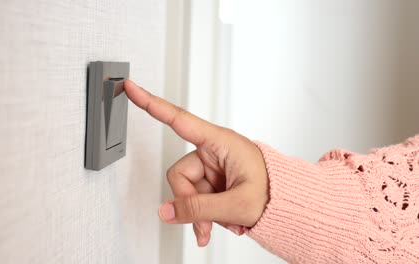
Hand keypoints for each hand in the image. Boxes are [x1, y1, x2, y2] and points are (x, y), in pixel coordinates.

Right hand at [124, 80, 268, 246]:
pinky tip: (213, 225)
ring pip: (186, 190)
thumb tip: (166, 212)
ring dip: (199, 213)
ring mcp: (211, 168)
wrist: (288, 204)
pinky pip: (194, 198)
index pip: (180, 120)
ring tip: (219, 224)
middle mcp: (213, 152)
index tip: (131, 88)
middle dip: (190, 202)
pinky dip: (202, 215)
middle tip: (206, 223)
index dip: (152, 103)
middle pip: (179, 174)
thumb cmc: (275, 192)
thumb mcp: (238, 204)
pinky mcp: (212, 181)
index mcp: (221, 143)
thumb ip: (198, 209)